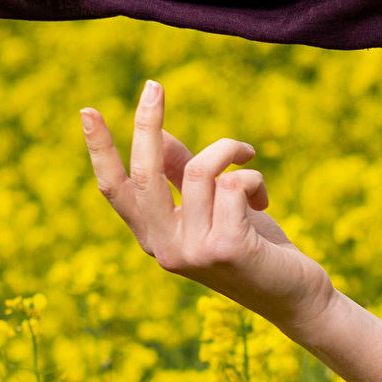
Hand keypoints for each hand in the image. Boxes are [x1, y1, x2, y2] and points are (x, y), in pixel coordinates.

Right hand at [78, 77, 335, 334]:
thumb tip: (160, 134)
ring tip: (249, 159)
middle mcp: (166, 249)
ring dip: (231, 152)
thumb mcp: (214, 207)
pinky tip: (264, 202)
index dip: (100, 150)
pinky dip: (254, 180)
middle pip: (145, 173)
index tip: (87, 110)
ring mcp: (194, 251)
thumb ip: (183, 176)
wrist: (294, 296)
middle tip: (154, 86)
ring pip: (202, 170)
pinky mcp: (227, 248)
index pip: (115, 190)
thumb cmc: (254, 245)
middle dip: (147, 124)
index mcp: (155, 238)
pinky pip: (234, 183)